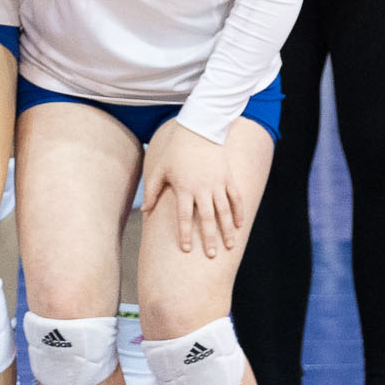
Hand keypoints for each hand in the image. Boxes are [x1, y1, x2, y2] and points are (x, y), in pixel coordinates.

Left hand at [141, 120, 242, 257]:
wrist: (199, 129)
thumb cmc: (176, 150)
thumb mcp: (160, 168)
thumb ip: (152, 190)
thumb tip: (145, 211)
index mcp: (184, 188)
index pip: (184, 217)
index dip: (185, 234)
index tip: (185, 249)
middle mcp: (202, 188)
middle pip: (207, 218)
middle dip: (209, 238)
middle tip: (211, 255)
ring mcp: (218, 183)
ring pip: (224, 212)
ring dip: (227, 230)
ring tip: (229, 246)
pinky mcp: (228, 178)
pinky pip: (236, 199)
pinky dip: (238, 213)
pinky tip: (239, 226)